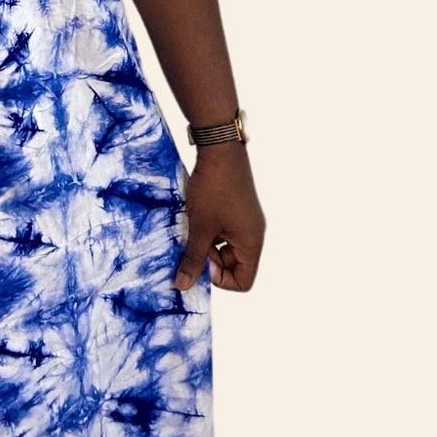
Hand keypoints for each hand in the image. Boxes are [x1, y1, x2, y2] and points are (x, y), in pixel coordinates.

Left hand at [174, 145, 264, 293]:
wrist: (220, 149)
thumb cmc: (213, 189)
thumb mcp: (200, 228)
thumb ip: (193, 259)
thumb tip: (183, 287)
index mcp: (252, 243)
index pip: (244, 281)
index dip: (220, 279)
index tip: (202, 260)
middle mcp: (253, 234)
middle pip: (234, 265)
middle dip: (210, 260)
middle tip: (192, 242)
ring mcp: (245, 221)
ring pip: (225, 247)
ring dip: (206, 243)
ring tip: (191, 227)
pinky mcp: (236, 209)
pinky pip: (223, 231)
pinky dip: (208, 230)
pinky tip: (193, 216)